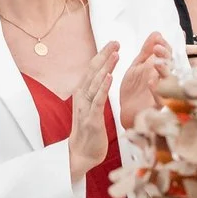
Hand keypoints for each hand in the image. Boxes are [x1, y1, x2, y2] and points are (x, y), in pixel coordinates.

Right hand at [66, 42, 120, 182]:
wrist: (80, 155)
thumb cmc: (90, 133)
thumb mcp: (92, 109)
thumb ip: (96, 94)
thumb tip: (103, 80)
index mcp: (83, 94)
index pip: (93, 70)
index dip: (102, 56)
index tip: (113, 44)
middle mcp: (82, 98)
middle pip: (93, 72)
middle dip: (104, 56)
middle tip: (116, 42)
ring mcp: (85, 108)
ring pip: (95, 83)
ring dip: (106, 67)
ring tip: (116, 54)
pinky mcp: (91, 119)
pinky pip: (97, 101)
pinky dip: (103, 88)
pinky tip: (110, 77)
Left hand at [118, 35, 171, 127]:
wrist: (126, 112)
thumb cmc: (134, 90)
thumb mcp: (137, 66)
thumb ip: (146, 51)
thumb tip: (156, 33)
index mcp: (160, 69)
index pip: (171, 54)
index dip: (170, 45)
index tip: (169, 35)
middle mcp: (165, 79)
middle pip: (171, 65)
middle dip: (166, 55)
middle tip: (157, 47)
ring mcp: (163, 92)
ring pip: (169, 80)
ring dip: (164, 69)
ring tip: (155, 61)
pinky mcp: (158, 106)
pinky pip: (161, 98)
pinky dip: (156, 89)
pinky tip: (151, 82)